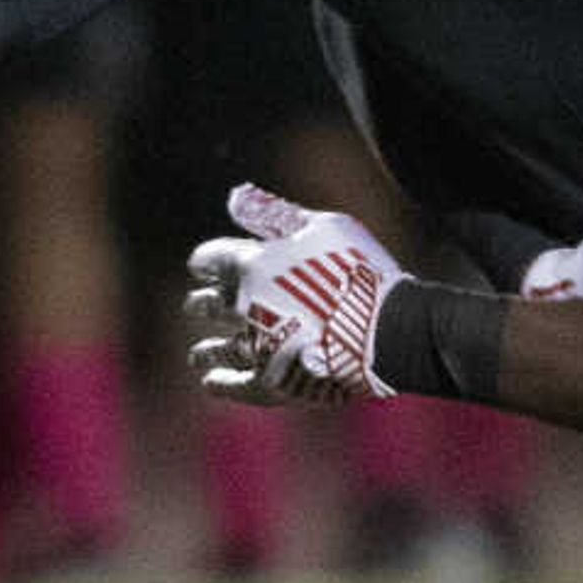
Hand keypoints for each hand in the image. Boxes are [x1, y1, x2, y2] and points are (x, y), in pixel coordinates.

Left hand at [185, 182, 406, 402]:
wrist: (386, 327)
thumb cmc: (357, 267)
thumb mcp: (321, 226)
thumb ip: (274, 214)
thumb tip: (234, 197)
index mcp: (250, 264)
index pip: (210, 259)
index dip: (205, 261)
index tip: (202, 265)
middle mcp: (243, 307)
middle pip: (209, 305)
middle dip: (202, 304)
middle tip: (195, 306)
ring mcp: (256, 347)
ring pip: (217, 350)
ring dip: (206, 351)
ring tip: (198, 354)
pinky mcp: (271, 381)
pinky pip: (237, 386)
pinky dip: (223, 384)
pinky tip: (211, 383)